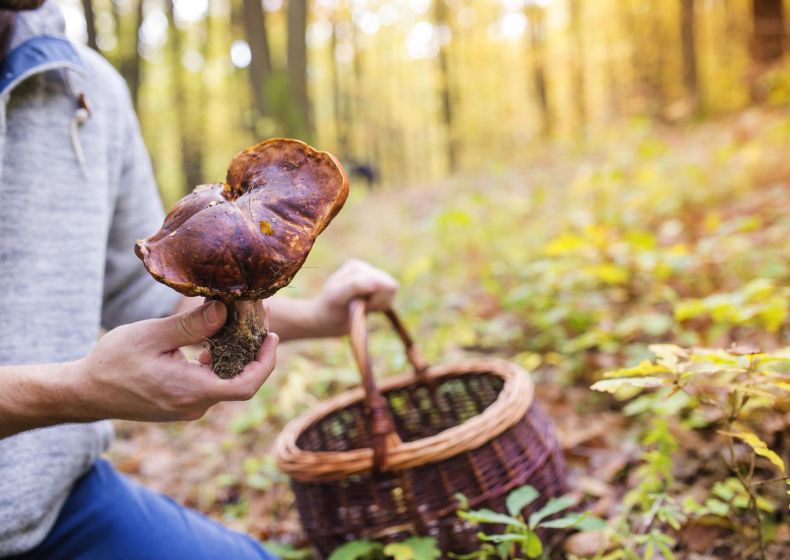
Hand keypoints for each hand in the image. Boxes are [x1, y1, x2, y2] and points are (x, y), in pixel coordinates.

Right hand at [73, 301, 277, 421]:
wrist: (86, 392)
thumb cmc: (113, 362)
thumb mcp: (152, 335)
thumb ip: (191, 325)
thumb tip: (225, 310)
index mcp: (191, 390)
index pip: (246, 386)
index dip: (266, 362)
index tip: (272, 336)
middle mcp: (195, 405)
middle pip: (240, 381)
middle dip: (254, 350)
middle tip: (258, 319)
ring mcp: (188, 407)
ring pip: (225, 381)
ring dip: (236, 355)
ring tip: (239, 323)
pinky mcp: (182, 403)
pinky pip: (210, 384)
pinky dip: (218, 362)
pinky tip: (213, 340)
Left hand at [311, 259, 398, 336]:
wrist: (326, 320)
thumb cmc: (329, 309)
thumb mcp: (337, 297)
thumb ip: (355, 286)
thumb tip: (376, 281)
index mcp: (356, 267)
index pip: (382, 282)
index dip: (375, 299)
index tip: (358, 306)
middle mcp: (366, 269)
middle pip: (391, 285)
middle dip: (378, 301)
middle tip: (361, 308)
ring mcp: (372, 278)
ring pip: (392, 291)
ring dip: (380, 304)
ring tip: (363, 308)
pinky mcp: (377, 288)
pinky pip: (390, 298)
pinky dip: (381, 306)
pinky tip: (367, 308)